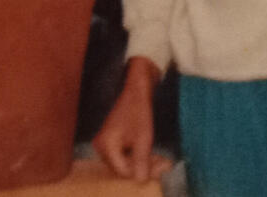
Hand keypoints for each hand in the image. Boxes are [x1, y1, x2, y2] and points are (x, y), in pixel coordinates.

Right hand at [93, 57, 171, 181]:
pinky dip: (139, 155)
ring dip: (144, 162)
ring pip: (126, 161)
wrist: (136, 86)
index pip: (123, 170)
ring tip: (163, 160)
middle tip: (165, 164)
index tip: (161, 167)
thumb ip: (141, 160)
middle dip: (144, 167)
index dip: (141, 172)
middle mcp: (102, 147)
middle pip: (124, 167)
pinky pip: (125, 154)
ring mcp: (106, 143)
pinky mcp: (113, 140)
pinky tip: (153, 154)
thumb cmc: (139, 108)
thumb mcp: (143, 136)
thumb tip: (141, 181)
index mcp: (106, 146)